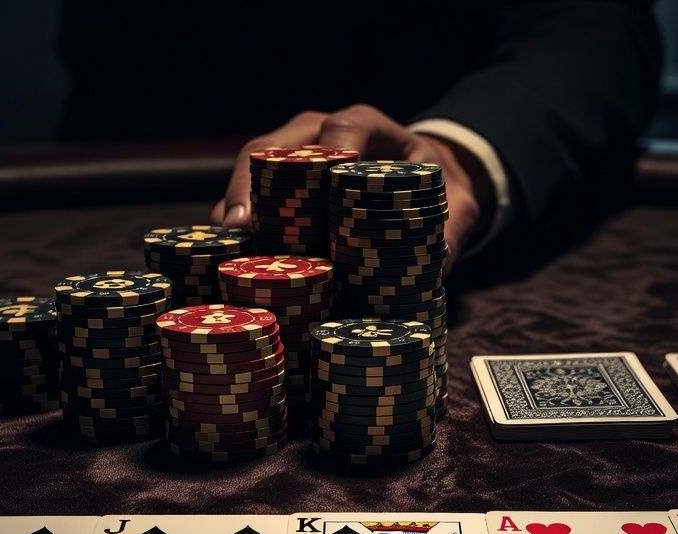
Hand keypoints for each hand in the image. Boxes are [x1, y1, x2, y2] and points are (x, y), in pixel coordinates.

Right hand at [212, 104, 488, 270]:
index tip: (323, 178)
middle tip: (241, 226)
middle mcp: (318, 133)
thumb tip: (439, 264)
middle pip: (276, 148)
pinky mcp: (277, 186)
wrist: (419, 178)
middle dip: (255, 184)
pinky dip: (237, 226)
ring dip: (235, 208)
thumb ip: (451, 228)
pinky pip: (248, 199)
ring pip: (251, 172)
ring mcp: (291, 159)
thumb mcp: (453, 202)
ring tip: (224, 247)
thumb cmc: (431, 188)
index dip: (332, 148)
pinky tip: (226, 256)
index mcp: (366, 127)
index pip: (345, 127)